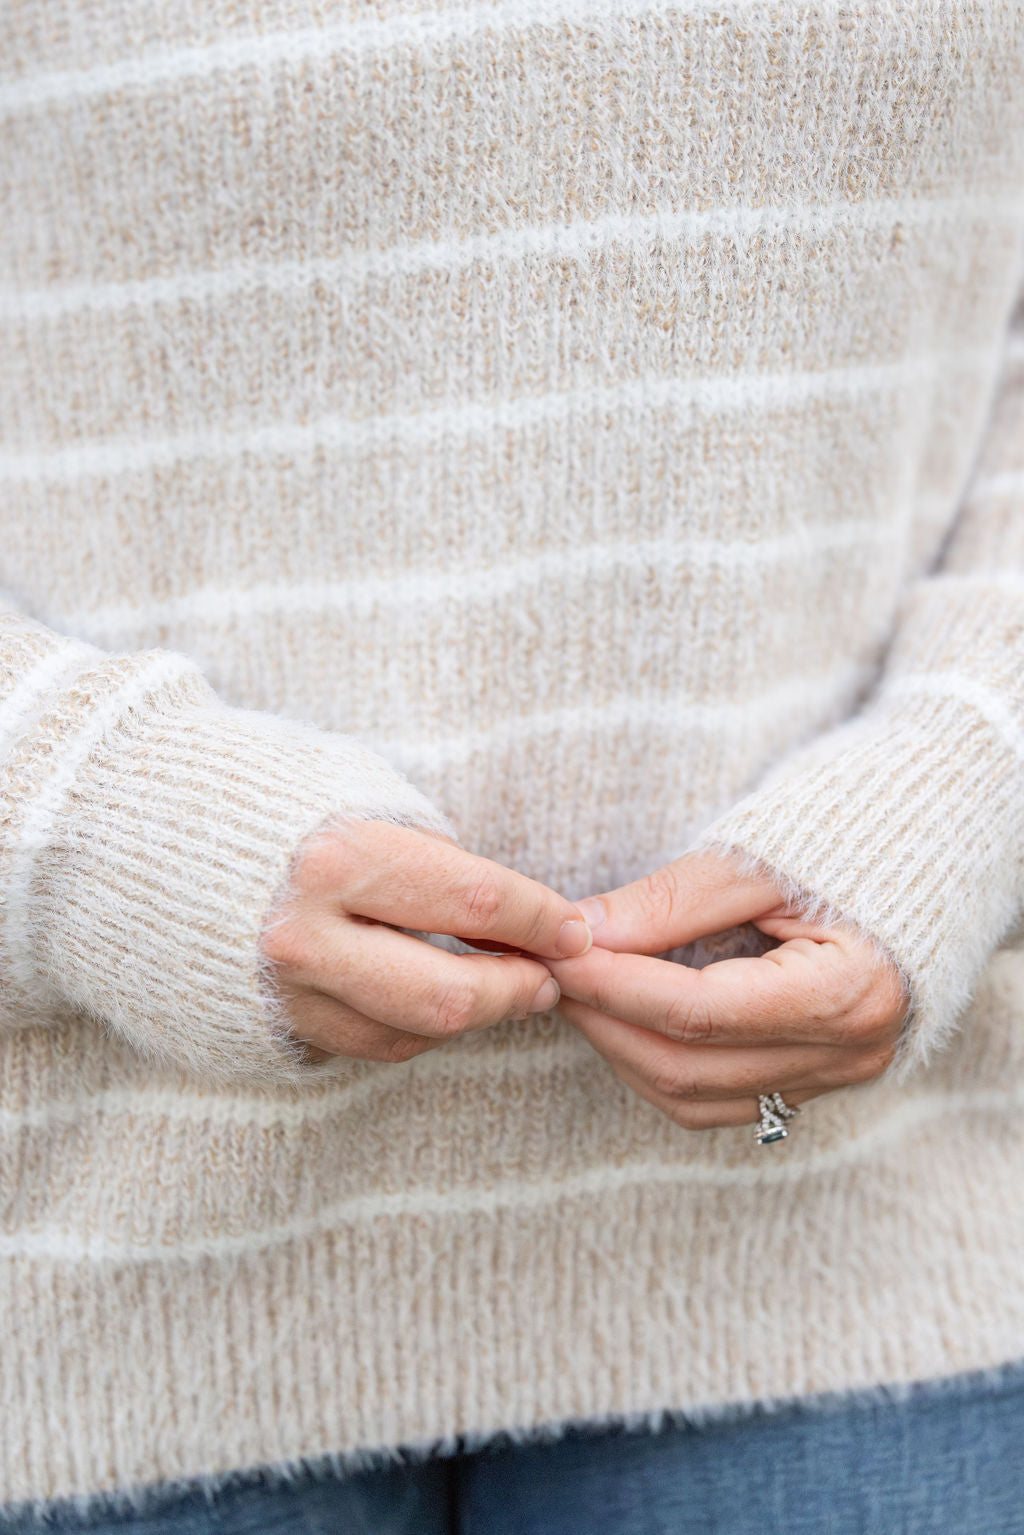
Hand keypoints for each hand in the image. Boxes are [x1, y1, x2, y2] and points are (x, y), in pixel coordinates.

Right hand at [260, 821, 591, 1063]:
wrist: (147, 830)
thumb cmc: (267, 797)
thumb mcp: (355, 792)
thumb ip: (429, 855)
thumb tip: (504, 912)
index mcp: (335, 861)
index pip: (475, 904)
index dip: (541, 919)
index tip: (576, 927)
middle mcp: (305, 937)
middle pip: (451, 996)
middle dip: (519, 989)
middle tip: (552, 974)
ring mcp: (282, 991)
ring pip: (412, 1033)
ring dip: (473, 1015)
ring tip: (506, 987)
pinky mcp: (268, 1023)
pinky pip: (366, 1045)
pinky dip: (416, 1027)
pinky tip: (436, 996)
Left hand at [546, 851, 908, 1130]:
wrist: (927, 853)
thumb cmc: (847, 840)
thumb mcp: (756, 858)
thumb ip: (669, 903)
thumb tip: (582, 932)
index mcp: (847, 992)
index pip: (698, 1012)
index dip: (615, 985)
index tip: (557, 952)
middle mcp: (848, 1052)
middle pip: (688, 1066)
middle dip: (604, 1019)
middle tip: (548, 969)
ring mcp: (836, 1075)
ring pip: (694, 1097)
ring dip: (621, 1048)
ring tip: (578, 990)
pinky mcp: (816, 1079)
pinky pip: (717, 1099)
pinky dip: (658, 1064)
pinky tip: (625, 1016)